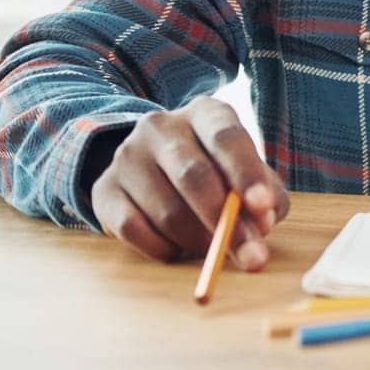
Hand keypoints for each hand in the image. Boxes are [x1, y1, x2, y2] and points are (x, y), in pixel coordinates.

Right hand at [90, 98, 290, 267]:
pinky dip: (163, 249)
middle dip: (225, 222)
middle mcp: (161, 126)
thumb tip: (262, 223)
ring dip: (198, 241)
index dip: (246, 174)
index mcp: (205, 112)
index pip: (227, 138)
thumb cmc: (217, 170)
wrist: (152, 166)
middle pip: (193, 176)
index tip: (262, 209)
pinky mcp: (103, 189)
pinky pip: (133, 230)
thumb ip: (265, 195)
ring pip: (166, 211)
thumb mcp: (246, 173)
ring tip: (213, 247)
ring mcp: (126, 155)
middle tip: (251, 257)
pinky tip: (178, 248)